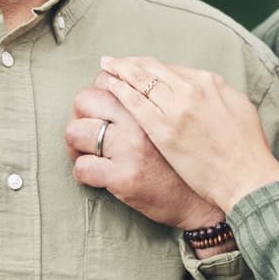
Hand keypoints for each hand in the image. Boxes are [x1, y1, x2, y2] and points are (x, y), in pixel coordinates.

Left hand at [65, 79, 223, 230]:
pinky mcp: (123, 178)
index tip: (101, 106)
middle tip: (90, 130)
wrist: (202, 200)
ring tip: (89, 153)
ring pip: (75, 132)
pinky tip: (98, 176)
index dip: (99, 91)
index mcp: (153, 102)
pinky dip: (84, 173)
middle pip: (85, 99)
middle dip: (82, 115)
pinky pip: (82, 168)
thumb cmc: (189, 158)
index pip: (107, 79)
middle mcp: (139, 121)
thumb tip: (124, 79)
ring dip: (77, 144)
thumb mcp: (179, 119)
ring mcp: (129, 149)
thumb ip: (156, 99)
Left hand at [101, 56, 278, 213]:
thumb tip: (206, 87)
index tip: (137, 66)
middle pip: (151, 69)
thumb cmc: (248, 149)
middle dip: (128, 63)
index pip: (170, 68)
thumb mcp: (239, 108)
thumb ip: (218, 94)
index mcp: (210, 82)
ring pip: (139, 82)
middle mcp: (191, 90)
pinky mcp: (164, 132)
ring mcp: (176, 110)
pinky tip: (109, 88)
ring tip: (105, 69)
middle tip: (111, 61)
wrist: (248, 179)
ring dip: (119, 73)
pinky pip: (134, 104)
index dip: (149, 66)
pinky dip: (120, 92)